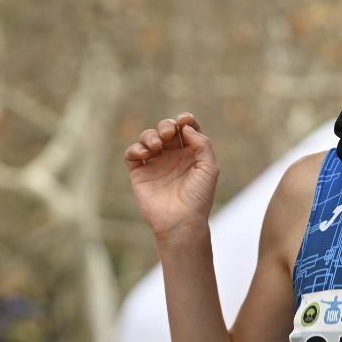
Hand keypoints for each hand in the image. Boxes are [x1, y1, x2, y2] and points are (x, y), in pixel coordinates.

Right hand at [125, 113, 219, 243]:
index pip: (187, 129)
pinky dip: (136, 148)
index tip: (184, 120)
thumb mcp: (209, 167)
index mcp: (191, 153)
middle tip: (168, 134)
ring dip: (150, 135)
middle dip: (166, 125)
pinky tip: (145, 153)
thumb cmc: (199, 197)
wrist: (181, 221)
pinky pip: (132, 153)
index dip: (185, 120)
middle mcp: (173, 156)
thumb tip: (185, 127)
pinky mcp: (140, 173)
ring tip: (156, 146)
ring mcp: (155, 164)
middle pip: (166, 129)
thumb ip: (202, 143)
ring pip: (148, 137)